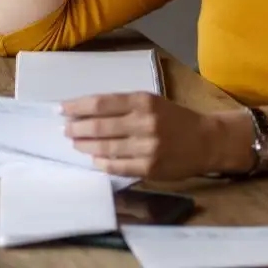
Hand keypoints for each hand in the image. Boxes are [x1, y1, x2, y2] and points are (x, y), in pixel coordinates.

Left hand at [62, 91, 217, 180]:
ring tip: (75, 144)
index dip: (77, 107)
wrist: (206, 140)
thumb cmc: (173, 118)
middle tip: (65, 130)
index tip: (61, 110)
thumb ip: (122, 106)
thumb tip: (86, 112)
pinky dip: (102, 163)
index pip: (101, 103)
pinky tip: (94, 160)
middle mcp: (144, 122)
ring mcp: (147, 147)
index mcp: (142, 101)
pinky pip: (118, 166)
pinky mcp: (150, 167)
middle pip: (99, 126)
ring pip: (106, 147)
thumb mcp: (151, 102)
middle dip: (77, 128)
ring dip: (86, 146)